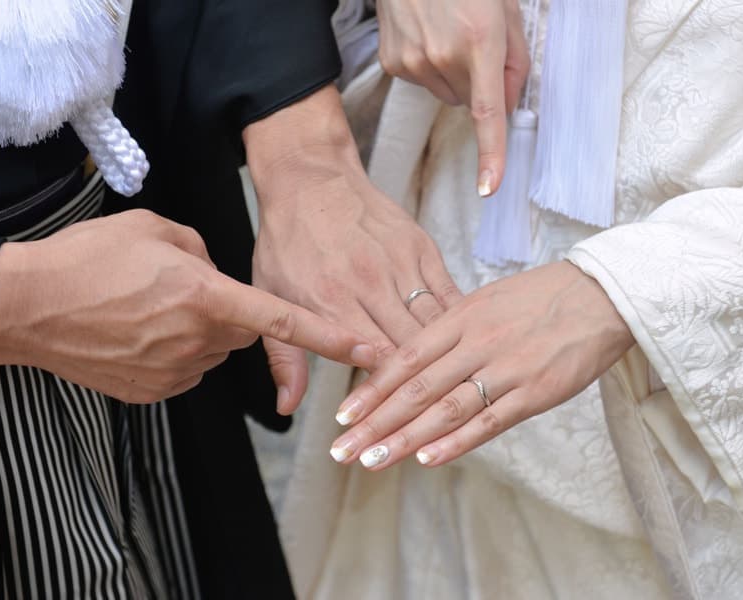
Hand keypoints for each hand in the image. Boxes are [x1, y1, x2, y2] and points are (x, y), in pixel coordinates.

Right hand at [0, 209, 374, 403]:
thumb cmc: (87, 259)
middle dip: (229, 312)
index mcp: (207, 297)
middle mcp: (199, 340)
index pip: (284, 321)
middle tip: (181, 289)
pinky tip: (138, 333)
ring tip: (148, 308)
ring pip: (214, 351)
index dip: (332, 338)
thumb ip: (202, 249)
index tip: (370, 354)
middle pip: (243, 331)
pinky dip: (176, 352)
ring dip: (199, 332)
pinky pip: (186, 369)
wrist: (25, 306)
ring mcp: (176, 371)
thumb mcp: (156, 230)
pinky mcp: (154, 392)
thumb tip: (214, 270)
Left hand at [244, 85, 460, 413]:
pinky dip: (459, 320)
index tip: (403, 421)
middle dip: (425, 384)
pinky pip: (447, 291)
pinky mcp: (420, 247)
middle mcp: (368, 285)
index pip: (372, 359)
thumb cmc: (287, 241)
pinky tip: (472, 343)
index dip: (392, 395)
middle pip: (409, 346)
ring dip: (449, 357)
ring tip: (462, 387)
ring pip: (435, 322)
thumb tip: (287, 408)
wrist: (310, 177)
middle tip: (438, 413)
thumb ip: (284, 357)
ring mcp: (398, 264)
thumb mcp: (270, 298)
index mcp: (331, 302)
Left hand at [327, 261, 634, 468]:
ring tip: (372, 461)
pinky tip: (428, 459)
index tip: (342, 415)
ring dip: (405, 439)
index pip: (405, 359)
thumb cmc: (541, 297)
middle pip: (416, 389)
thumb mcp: (488, 301)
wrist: (601, 294)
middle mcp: (477, 343)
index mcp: (461, 317)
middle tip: (341, 450)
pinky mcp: (535, 392)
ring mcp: (506, 369)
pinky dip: (457, 442)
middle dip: (374, 423)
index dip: (372, 390)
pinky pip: (489, 421)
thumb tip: (415, 360)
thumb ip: (451, 330)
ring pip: (445, 409)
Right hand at [377, 0, 529, 196]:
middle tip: (473, 43)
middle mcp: (443, 56)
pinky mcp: (392, 63)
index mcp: (479, 41)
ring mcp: (413, 62)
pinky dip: (429, 68)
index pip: (487, 111)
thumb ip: (514, 61)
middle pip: (470, 101)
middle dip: (478, 82)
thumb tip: (507, 106)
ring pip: (446, 95)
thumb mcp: (504, 10)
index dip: (492, 153)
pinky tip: (426, 36)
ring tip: (445, 34)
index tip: (490, 185)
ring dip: (453, 74)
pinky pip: (422, 83)